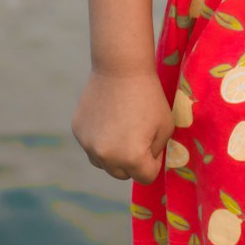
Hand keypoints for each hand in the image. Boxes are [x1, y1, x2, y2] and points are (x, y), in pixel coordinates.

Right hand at [71, 68, 174, 185]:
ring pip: (104, 162)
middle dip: (133, 162)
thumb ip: (157, 151)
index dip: (154, 163)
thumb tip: (146, 162)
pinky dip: (100, 138)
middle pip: (122, 174)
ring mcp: (88, 145)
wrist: (121, 67)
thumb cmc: (149, 95)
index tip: (154, 144)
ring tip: (123, 126)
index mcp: (132, 158)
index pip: (146, 177)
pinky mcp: (78, 132)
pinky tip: (109, 116)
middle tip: (139, 136)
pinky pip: (92, 145)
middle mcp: (107, 157)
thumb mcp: (165, 126)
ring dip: (114, 153)